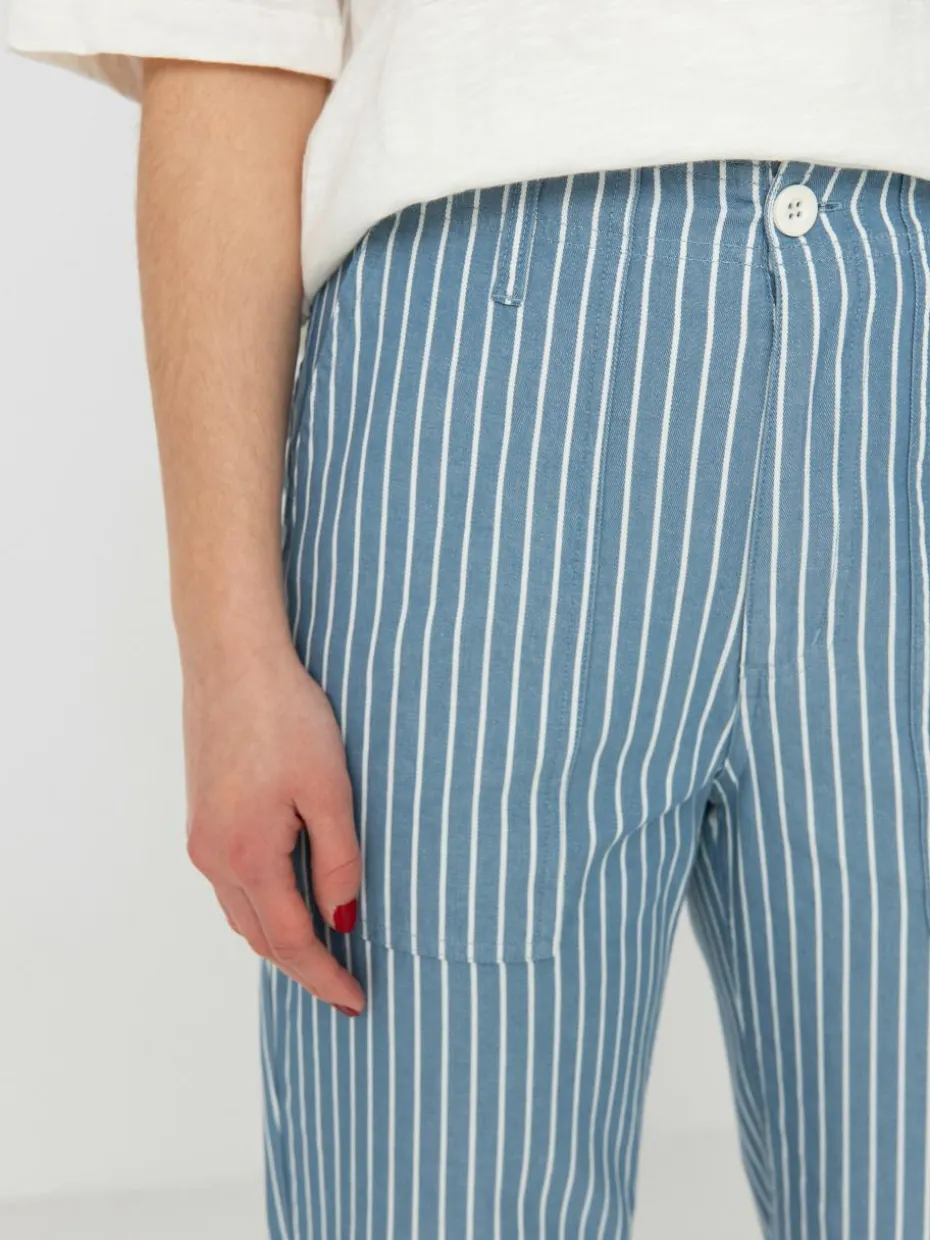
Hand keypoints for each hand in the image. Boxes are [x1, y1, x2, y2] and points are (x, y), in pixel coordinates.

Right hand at [182, 637, 364, 1015]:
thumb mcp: (329, 790)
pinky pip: (232, 883)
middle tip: (347, 981)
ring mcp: (202, 838)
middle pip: (261, 937)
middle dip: (304, 966)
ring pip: (242, 913)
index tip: (357, 1002)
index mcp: (248, 857)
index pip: (292, 943)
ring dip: (280, 936)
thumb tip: (343, 918)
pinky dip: (262, 904)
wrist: (232, 660)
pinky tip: (291, 894)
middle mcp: (213, 857)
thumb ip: (339, 861)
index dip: (326, 978)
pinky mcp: (202, 817)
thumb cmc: (285, 716)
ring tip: (326, 946)